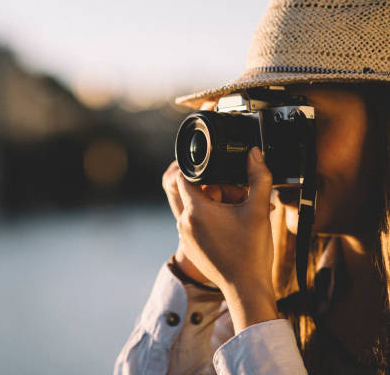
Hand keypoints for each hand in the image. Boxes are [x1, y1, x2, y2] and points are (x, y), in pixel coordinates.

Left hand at [173, 147, 277, 332]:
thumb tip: (254, 153)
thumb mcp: (258, 210)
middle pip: (189, 193)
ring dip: (209, 206)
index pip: (182, 178)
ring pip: (192, 210)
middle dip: (209, 189)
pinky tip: (229, 228)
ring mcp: (184, 237)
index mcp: (195, 210)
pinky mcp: (189, 248)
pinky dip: (207, 222)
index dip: (197, 170)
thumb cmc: (251, 251)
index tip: (214, 171)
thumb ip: (258, 177)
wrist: (246, 288)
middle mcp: (184, 222)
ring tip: (233, 212)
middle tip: (232, 194)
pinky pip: (193, 226)